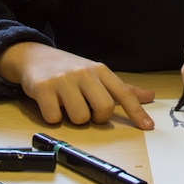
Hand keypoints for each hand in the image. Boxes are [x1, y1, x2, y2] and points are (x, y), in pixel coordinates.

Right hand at [0, 42, 155, 129]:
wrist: (34, 56)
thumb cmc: (70, 70)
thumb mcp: (96, 74)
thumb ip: (122, 89)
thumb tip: (149, 95)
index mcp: (100, 71)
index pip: (124, 93)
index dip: (136, 112)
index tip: (147, 126)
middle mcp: (84, 73)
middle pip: (104, 109)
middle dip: (97, 118)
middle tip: (88, 111)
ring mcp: (63, 80)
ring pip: (80, 118)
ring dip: (73, 119)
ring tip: (67, 106)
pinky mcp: (43, 88)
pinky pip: (55, 118)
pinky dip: (53, 117)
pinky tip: (50, 104)